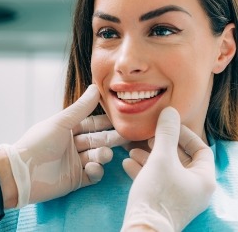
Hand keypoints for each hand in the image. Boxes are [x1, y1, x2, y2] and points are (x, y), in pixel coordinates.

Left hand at [0, 84, 125, 207]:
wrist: (23, 173)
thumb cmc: (38, 143)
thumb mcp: (60, 122)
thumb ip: (80, 108)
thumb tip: (95, 87)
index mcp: (67, 129)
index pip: (91, 123)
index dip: (105, 122)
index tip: (121, 118)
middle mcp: (71, 145)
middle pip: (97, 140)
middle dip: (110, 138)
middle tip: (126, 136)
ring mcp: (74, 163)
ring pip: (96, 157)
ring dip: (102, 155)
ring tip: (103, 155)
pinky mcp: (75, 180)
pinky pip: (92, 175)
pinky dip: (96, 171)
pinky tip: (92, 168)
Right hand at [121, 107, 215, 231]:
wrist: (143, 228)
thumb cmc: (157, 193)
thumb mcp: (161, 158)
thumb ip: (166, 133)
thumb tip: (170, 111)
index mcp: (203, 178)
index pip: (201, 149)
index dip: (184, 134)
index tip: (166, 126)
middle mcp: (195, 188)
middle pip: (181, 158)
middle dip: (161, 145)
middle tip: (147, 137)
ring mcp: (179, 197)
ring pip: (166, 169)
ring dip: (149, 157)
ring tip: (132, 149)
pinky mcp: (163, 203)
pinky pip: (156, 181)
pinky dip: (144, 170)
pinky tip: (127, 163)